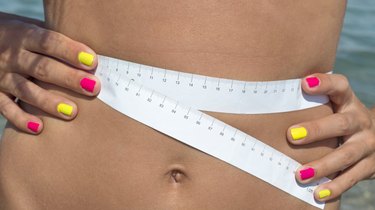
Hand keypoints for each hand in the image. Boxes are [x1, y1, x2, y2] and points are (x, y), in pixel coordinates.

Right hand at [0, 19, 100, 133]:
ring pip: (26, 90)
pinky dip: (20, 119)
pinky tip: (39, 128)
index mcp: (25, 36)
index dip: (71, 51)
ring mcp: (1, 75)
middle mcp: (12, 56)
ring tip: (72, 112)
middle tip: (93, 87)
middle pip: (42, 67)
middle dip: (69, 78)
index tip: (92, 61)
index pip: (49, 42)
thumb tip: (94, 58)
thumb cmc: (23, 39)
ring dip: (49, 102)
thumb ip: (58, 42)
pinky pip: (5, 107)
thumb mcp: (34, 30)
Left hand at [286, 73, 374, 201]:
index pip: (340, 86)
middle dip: (317, 130)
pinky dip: (336, 186)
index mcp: (348, 102)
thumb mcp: (333, 105)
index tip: (305, 83)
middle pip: (341, 123)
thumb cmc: (339, 118)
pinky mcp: (370, 165)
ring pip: (346, 155)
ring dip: (323, 165)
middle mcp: (360, 121)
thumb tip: (268, 99)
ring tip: (300, 174)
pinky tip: (318, 193)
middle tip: (291, 135)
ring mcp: (367, 144)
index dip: (325, 84)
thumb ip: (311, 102)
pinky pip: (353, 177)